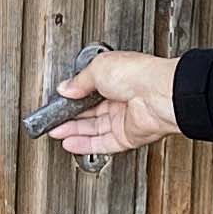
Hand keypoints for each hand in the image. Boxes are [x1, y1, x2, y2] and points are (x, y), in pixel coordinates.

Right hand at [50, 50, 180, 156]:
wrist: (159, 94)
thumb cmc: (138, 74)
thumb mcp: (98, 68)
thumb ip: (78, 81)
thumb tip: (65, 88)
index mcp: (117, 78)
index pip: (89, 90)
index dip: (72, 96)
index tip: (58, 102)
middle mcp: (121, 99)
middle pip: (90, 112)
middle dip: (70, 117)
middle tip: (53, 121)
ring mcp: (125, 119)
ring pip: (94, 129)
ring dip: (74, 132)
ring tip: (56, 133)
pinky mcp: (128, 136)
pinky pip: (103, 143)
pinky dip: (86, 145)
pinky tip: (71, 144)